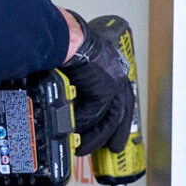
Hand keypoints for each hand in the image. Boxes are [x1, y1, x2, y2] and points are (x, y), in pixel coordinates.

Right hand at [61, 11, 135, 154]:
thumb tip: (63, 95)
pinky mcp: (105, 89)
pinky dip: (84, 124)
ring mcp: (113, 82)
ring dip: (98, 135)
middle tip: (115, 147)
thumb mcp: (73, 65)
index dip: (116, 114)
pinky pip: (95, 114)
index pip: (118, 95)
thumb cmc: (65, 44)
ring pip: (110, 117)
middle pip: (122, 110)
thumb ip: (74, 82)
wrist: (67, 37)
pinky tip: (75, 132)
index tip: (113, 127)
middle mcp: (115, 74)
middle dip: (118, 132)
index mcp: (109, 66)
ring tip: (87, 148)